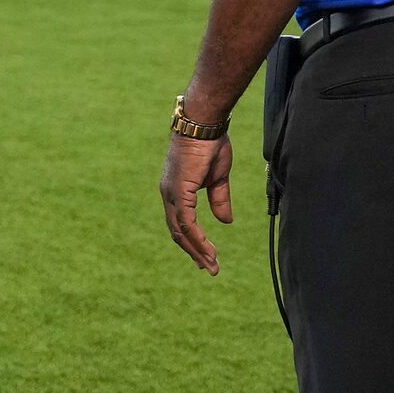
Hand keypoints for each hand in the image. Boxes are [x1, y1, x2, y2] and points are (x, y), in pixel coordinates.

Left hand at [160, 131, 234, 273]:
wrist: (206, 124)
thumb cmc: (211, 144)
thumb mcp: (218, 178)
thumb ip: (218, 199)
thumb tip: (225, 222)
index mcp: (175, 190)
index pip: (180, 223)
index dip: (192, 241)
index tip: (206, 256)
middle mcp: (168, 194)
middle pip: (177, 231)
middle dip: (194, 251)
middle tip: (209, 268)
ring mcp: (171, 193)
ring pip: (180, 231)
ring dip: (196, 250)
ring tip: (211, 266)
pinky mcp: (178, 191)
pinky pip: (186, 222)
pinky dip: (197, 239)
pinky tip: (208, 250)